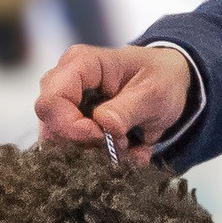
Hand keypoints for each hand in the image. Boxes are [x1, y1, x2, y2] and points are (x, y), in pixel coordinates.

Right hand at [35, 44, 191, 167]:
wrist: (170, 83)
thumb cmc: (161, 77)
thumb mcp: (155, 92)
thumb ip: (128, 109)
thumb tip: (104, 125)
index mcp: (80, 64)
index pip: (51, 101)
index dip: (71, 127)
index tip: (102, 137)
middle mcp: (64, 82)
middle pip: (51, 125)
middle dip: (86, 144)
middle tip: (123, 143)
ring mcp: (67, 105)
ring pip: (62, 143)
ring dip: (98, 154)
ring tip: (133, 147)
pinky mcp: (74, 125)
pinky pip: (77, 150)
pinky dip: (104, 158)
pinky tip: (131, 150)